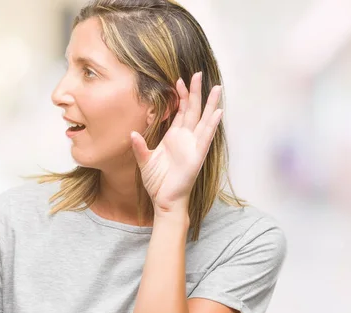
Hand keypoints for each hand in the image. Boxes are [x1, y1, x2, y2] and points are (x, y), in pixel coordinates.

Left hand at [130, 72, 222, 213]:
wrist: (164, 200)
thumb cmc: (157, 183)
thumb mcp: (144, 161)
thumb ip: (139, 147)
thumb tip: (132, 133)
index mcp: (174, 137)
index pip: (180, 112)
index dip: (181, 96)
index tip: (178, 80)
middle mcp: (186, 139)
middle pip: (193, 110)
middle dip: (196, 92)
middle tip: (198, 74)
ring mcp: (193, 146)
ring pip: (204, 120)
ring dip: (210, 104)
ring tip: (217, 87)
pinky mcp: (197, 156)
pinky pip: (206, 137)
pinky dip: (212, 124)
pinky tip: (218, 112)